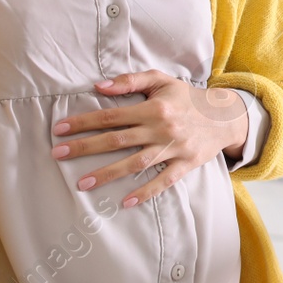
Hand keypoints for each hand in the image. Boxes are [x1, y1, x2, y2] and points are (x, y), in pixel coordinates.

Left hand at [50, 71, 249, 208]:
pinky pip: (163, 181)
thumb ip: (130, 80)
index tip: (60, 130)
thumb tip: (99, 86)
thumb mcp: (161, 80)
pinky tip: (125, 202)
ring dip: (107, 173)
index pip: (111, 116)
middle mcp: (161, 128)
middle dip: (85, 147)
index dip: (84, 122)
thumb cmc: (187, 97)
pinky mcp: (185, 164)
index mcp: (153, 107)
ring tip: (82, 183)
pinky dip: (145, 192)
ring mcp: (173, 148)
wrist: (224, 115)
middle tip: (58, 154)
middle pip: (116, 139)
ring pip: (135, 163)